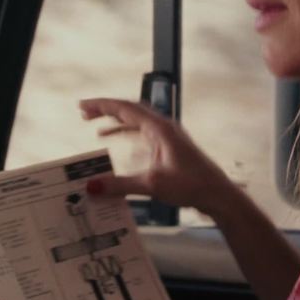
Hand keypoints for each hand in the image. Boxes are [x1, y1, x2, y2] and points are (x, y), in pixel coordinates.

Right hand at [79, 98, 239, 217]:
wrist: (217, 194)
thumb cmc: (192, 185)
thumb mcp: (152, 185)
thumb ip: (120, 184)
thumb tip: (92, 185)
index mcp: (159, 128)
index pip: (125, 108)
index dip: (102, 105)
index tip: (82, 105)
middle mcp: (163, 127)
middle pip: (130, 110)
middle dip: (106, 109)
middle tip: (84, 113)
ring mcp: (167, 136)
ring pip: (137, 120)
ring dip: (116, 120)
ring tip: (94, 124)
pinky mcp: (169, 147)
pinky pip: (143, 132)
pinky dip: (127, 132)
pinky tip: (116, 139)